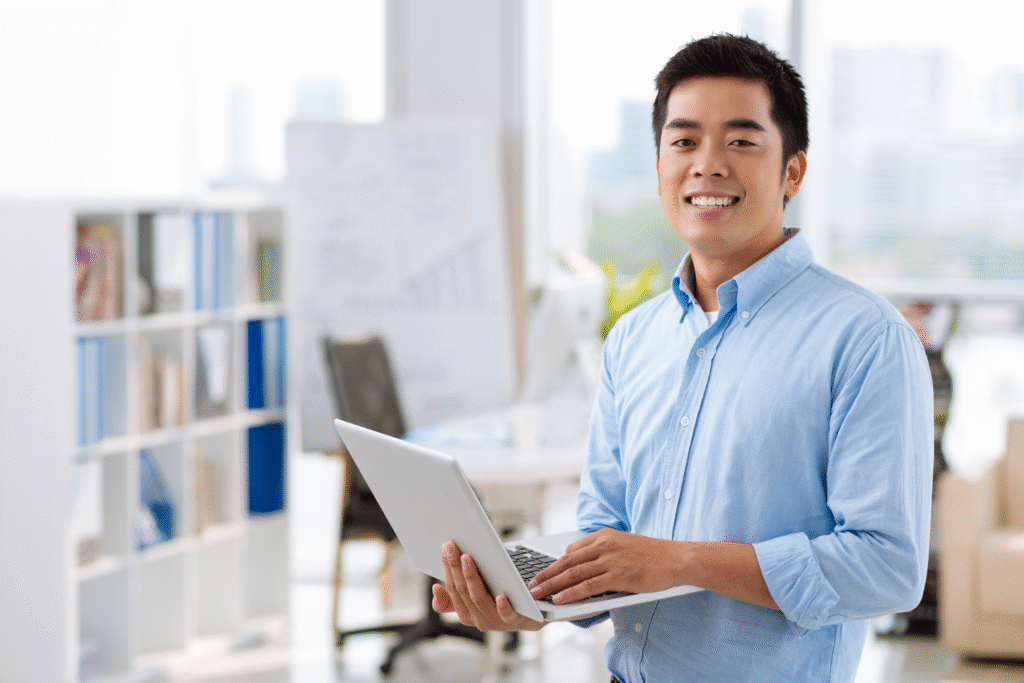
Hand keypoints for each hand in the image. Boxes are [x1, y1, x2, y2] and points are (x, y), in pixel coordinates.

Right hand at [431, 540, 546, 631]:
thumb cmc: (501, 598)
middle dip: (455, 568)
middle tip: (452, 546)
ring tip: (467, 558)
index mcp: (466, 613)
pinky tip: (501, 595)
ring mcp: (496, 621)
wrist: (533, 616)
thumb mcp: (477, 595)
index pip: (452, 589)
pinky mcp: (515, 621)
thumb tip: (435, 590)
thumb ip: (454, 596)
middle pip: (463, 591)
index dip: (447, 569)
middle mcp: (478, 619)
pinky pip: (507, 615)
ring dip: (471, 578)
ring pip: (478, 599)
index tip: (446, 548)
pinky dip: (502, 607)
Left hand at [527, 529, 685, 604]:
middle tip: (531, 585)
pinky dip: (570, 593)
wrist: (676, 558)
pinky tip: (560, 598)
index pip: (571, 551)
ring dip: (552, 584)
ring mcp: (610, 560)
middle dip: (546, 574)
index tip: (543, 574)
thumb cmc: (652, 555)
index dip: (554, 564)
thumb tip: (581, 564)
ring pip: (573, 574)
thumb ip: (602, 552)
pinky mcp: (617, 575)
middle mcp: (603, 545)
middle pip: (567, 561)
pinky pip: (587, 586)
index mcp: (603, 536)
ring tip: (538, 593)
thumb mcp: (623, 545)